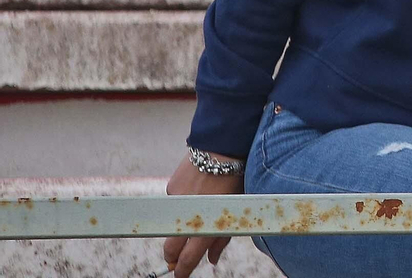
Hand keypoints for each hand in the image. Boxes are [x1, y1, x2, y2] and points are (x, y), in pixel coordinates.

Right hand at [163, 154, 244, 277]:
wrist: (222, 150)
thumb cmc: (236, 180)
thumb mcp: (235, 211)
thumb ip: (222, 238)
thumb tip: (212, 259)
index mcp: (206, 226)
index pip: (188, 258)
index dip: (183, 270)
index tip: (180, 275)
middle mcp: (187, 217)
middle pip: (170, 248)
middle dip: (172, 256)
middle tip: (175, 259)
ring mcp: (176, 204)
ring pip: (172, 223)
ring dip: (178, 226)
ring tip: (194, 215)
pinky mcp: (171, 189)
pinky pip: (174, 202)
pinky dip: (181, 203)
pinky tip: (195, 190)